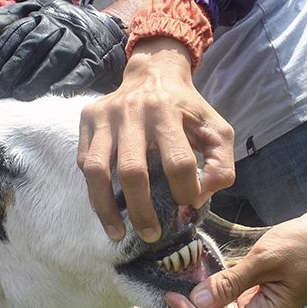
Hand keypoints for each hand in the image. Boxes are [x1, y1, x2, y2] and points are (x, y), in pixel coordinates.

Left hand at [0, 0, 125, 99]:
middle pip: (34, 46)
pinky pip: (83, 70)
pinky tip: (55, 93)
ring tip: (21, 96)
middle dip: (14, 69)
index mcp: (46, 15)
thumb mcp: (42, 13)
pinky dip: (69, 81)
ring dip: (38, 77)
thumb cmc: (68, 26)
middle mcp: (63, 26)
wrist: (110, 32)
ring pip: (57, 57)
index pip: (17, 36)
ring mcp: (82, 42)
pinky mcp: (98, 59)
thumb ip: (12, 18)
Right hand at [78, 37, 234, 241]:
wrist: (153, 72)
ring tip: (118, 234)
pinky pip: (84, 163)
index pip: (179, 161)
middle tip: (152, 235)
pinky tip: (107, 209)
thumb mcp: (216, 129)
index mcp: (169, 112)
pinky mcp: (88, 120)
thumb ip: (221, 164)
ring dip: (106, 208)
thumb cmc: (187, 109)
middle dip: (142, 211)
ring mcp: (106, 116)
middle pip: (134, 171)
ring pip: (97, 171)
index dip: (186, 190)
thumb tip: (200, 198)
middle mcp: (133, 112)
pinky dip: (94, 191)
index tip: (188, 204)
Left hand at [165, 204, 306, 307]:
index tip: (172, 298)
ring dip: (205, 298)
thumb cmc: (305, 243)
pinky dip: (219, 285)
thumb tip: (197, 301)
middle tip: (172, 288)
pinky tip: (204, 271)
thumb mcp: (265, 259)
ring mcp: (266, 298)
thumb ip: (230, 281)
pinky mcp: (265, 284)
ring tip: (183, 280)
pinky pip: (236, 292)